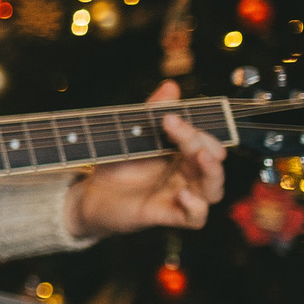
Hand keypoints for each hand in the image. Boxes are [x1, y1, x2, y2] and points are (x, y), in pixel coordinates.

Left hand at [67, 81, 225, 238]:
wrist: (91, 194)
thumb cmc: (117, 164)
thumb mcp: (131, 134)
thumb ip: (152, 112)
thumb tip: (171, 86)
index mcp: (184, 153)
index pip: (205, 140)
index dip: (194, 129)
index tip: (169, 118)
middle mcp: (188, 174)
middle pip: (213, 160)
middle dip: (202, 144)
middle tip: (183, 134)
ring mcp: (181, 195)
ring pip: (213, 188)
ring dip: (212, 172)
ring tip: (200, 157)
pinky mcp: (169, 215)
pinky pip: (196, 218)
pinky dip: (196, 207)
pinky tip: (182, 194)